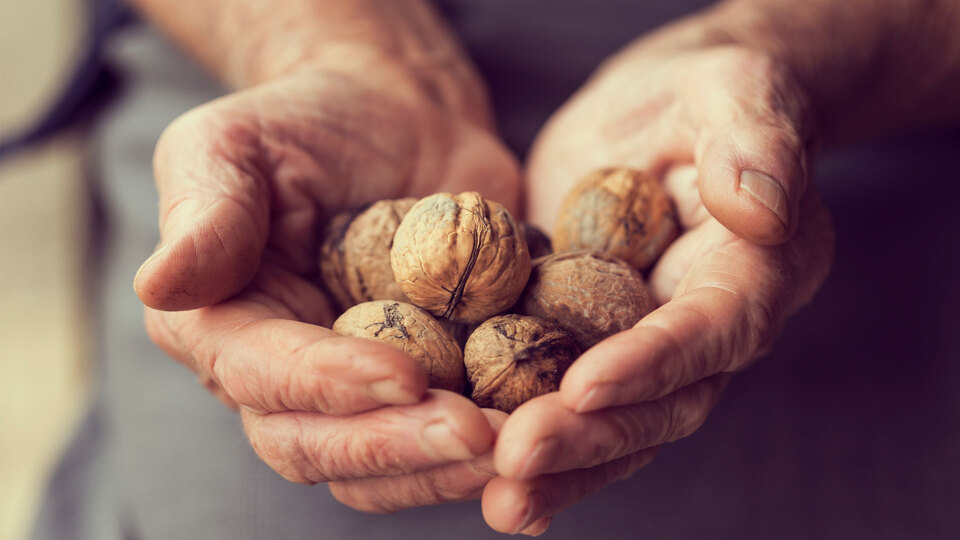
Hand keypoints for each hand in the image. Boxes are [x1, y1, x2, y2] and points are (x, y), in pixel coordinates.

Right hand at [134, 66, 520, 498]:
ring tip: (514, 445)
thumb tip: (160, 283)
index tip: (406, 374)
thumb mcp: (237, 143)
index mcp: (223, 325)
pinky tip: (540, 432)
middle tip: (475, 435)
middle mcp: (280, 378)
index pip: (262, 377)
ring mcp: (354, 393)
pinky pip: (443, 440)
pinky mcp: (423, 387)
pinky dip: (488, 447)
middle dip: (395, 446)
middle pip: (319, 447)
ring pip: (382, 466)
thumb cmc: (307, 122)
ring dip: (445, 467)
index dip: (328, 385)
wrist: (398, 120)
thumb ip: (205, 212)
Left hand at [481, 29, 835, 534]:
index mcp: (757, 271)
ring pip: (617, 422)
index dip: (655, 360)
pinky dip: (539, 443)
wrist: (661, 108)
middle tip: (516, 463)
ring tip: (500, 499)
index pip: (713, 328)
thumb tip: (760, 208)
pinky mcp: (592, 339)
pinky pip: (569, 400)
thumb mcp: (732, 89)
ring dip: (562, 467)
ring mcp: (648, 341)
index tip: (586, 384)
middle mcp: (709, 326)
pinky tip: (485, 476)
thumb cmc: (706, 89)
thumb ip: (753, 142)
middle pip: (663, 401)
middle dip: (592, 436)